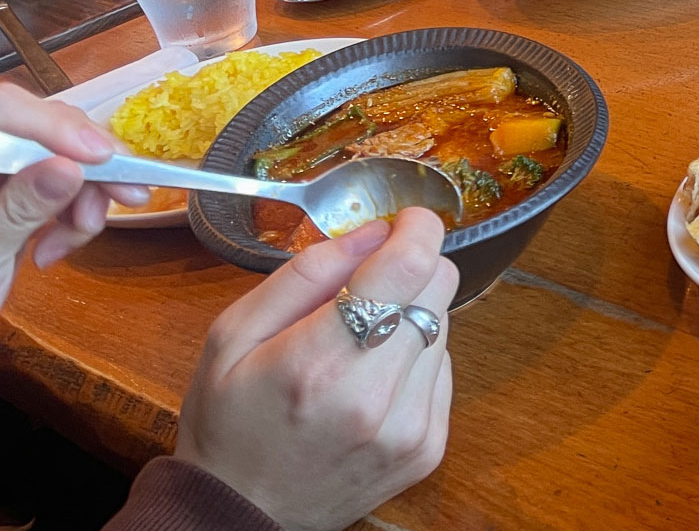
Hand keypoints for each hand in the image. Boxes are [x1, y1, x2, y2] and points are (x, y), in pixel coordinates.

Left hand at [0, 84, 146, 303]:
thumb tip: (68, 167)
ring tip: (82, 235)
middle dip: (86, 162)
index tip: (100, 154)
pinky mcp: (18, 192)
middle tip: (128, 195)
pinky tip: (57, 248)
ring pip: (63, 155)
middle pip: (42, 128)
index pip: (4, 110)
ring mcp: (5, 173)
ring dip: (87, 195)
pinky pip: (62, 184)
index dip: (53, 122)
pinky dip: (74, 214)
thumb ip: (20, 209)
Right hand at [176, 209, 457, 530]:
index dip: (416, 228)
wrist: (240, 515)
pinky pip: (445, 367)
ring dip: (411, 316)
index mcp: (319, 362)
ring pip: (446, 323)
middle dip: (411, 268)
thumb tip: (375, 231)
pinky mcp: (428, 446)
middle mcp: (375, 397)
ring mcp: (409, 426)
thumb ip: (306, 272)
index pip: (410, 265)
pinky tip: (372, 378)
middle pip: (440, 286)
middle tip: (369, 284)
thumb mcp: (232, 335)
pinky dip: (416, 358)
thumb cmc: (228, 422)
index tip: (402, 221)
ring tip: (359, 343)